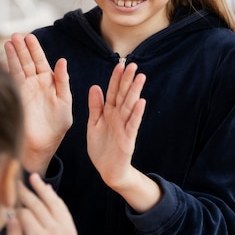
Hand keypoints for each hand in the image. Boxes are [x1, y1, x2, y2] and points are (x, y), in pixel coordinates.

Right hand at [4, 33, 72, 172]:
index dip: (35, 49)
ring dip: (12, 56)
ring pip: (17, 69)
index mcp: (50, 82)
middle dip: (21, 48)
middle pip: (27, 61)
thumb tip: (62, 61)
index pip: (41, 61)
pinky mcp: (15, 98)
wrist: (42, 145)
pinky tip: (1, 60)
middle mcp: (36, 84)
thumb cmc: (57, 126)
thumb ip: (63, 82)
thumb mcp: (65, 102)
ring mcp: (24, 90)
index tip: (29, 37)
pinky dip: (5, 70)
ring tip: (7, 42)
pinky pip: (10, 81)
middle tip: (15, 35)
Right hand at [7, 173, 78, 234]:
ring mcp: (65, 229)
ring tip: (33, 176)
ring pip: (53, 203)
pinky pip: (62, 208)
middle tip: (16, 181)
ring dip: (42, 188)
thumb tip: (10, 216)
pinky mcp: (71, 229)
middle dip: (26, 192)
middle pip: (38, 206)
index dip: (15, 206)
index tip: (7, 198)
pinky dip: (55, 197)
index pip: (25, 214)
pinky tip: (47, 188)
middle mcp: (54, 232)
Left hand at [87, 62, 145, 189]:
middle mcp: (118, 116)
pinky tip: (141, 103)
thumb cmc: (101, 147)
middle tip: (133, 65)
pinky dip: (137, 114)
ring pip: (130, 106)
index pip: (113, 91)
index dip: (116, 79)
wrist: (107, 170)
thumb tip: (95, 86)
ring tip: (141, 78)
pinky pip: (133, 124)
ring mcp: (124, 126)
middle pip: (123, 95)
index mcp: (108, 112)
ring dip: (135, 92)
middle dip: (127, 80)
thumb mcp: (93, 123)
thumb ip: (95, 106)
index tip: (120, 65)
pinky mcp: (128, 138)